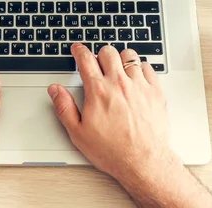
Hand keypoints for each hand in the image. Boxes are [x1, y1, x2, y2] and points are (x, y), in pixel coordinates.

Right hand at [48, 43, 177, 182]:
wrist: (142, 162)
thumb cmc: (112, 150)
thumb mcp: (78, 133)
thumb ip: (64, 107)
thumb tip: (56, 91)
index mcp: (98, 91)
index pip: (85, 59)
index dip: (79, 51)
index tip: (78, 49)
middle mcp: (119, 84)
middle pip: (108, 52)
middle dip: (100, 54)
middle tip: (98, 62)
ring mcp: (139, 86)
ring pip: (129, 55)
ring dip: (120, 59)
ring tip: (117, 68)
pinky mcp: (155, 92)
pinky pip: (148, 67)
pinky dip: (140, 68)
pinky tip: (135, 77)